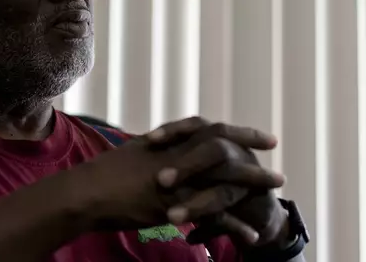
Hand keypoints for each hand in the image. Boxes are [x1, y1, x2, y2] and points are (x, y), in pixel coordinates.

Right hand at [76, 117, 283, 237]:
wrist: (87, 192)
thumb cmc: (104, 174)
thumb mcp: (135, 153)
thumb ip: (158, 150)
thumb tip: (167, 147)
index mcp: (170, 141)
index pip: (211, 128)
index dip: (240, 132)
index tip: (263, 136)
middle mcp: (178, 155)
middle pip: (225, 148)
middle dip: (254, 150)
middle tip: (276, 151)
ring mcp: (179, 179)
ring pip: (225, 178)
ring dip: (254, 183)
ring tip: (278, 189)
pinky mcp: (176, 204)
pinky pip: (213, 215)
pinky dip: (235, 225)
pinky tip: (251, 236)